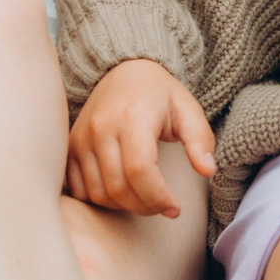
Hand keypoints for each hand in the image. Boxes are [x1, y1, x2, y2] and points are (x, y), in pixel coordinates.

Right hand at [65, 59, 217, 216]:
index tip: (175, 208)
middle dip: (144, 206)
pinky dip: (99, 200)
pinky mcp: (70, 146)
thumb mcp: (188, 110)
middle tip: (162, 206)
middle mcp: (102, 127)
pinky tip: (120, 193)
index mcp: (133, 116)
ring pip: (98, 193)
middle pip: (118, 187)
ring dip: (122, 206)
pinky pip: (78, 189)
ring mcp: (82, 138)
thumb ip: (200, 140)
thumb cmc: (160, 94)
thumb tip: (209, 171)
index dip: (158, 197)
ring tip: (143, 197)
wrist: (124, 71)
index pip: (140, 170)